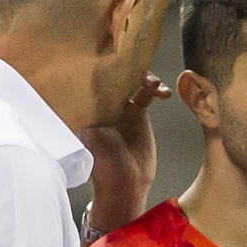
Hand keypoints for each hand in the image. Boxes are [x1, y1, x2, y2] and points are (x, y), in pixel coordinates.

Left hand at [80, 72, 170, 232]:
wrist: (126, 184)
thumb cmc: (104, 167)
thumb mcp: (90, 138)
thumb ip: (88, 116)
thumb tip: (82, 93)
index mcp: (88, 107)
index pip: (94, 79)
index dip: (104, 67)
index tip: (116, 61)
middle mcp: (103, 104)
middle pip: (114, 76)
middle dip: (126, 68)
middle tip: (139, 70)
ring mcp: (121, 107)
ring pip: (133, 82)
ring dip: (144, 78)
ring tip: (154, 83)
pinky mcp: (138, 113)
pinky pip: (147, 95)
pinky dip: (156, 90)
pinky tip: (164, 93)